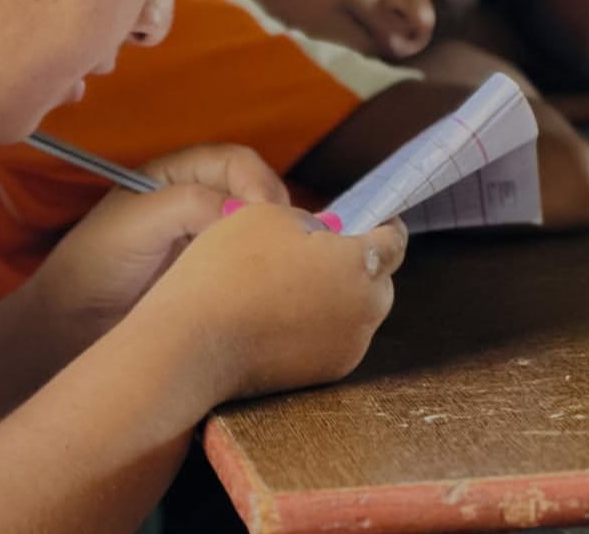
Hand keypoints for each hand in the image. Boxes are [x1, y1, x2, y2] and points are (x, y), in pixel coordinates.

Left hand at [30, 143, 289, 360]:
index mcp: (178, 173)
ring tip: (279, 270)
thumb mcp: (137, 222)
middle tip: (282, 248)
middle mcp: (200, 199)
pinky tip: (269, 289)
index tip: (265, 218)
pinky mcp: (217, 276)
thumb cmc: (95, 263)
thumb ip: (189, 205)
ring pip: (262, 229)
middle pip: (259, 192)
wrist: (71, 325)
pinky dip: (268, 271)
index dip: (258, 183)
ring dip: (275, 243)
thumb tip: (243, 213)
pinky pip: (254, 265)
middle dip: (276, 213)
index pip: (237, 162)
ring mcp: (210, 239)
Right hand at [138, 203, 405, 403]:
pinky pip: (333, 336)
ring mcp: (347, 348)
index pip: (394, 241)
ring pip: (355, 309)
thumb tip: (324, 236)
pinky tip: (278, 311)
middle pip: (377, 278)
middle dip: (355, 260)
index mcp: (360, 266)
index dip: (383, 223)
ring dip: (335, 292)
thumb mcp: (268, 215)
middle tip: (315, 246)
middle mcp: (366, 312)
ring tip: (288, 279)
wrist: (195, 341)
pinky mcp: (324, 373)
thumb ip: (311, 220)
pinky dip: (317, 321)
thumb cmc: (229, 269)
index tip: (374, 217)